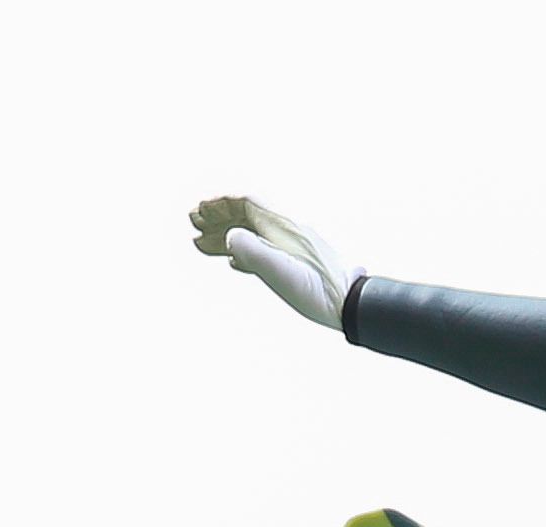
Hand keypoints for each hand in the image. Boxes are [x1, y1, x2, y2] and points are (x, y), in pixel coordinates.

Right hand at [191, 195, 356, 328]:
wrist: (352, 304)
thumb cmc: (318, 289)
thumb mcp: (279, 270)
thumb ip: (251, 250)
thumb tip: (229, 237)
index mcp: (282, 226)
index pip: (247, 203)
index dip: (220, 204)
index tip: (200, 210)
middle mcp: (287, 232)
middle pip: (247, 217)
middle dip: (218, 219)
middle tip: (193, 225)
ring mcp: (293, 248)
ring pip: (253, 235)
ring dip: (226, 237)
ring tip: (201, 245)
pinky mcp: (298, 266)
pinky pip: (265, 252)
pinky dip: (244, 253)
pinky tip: (234, 263)